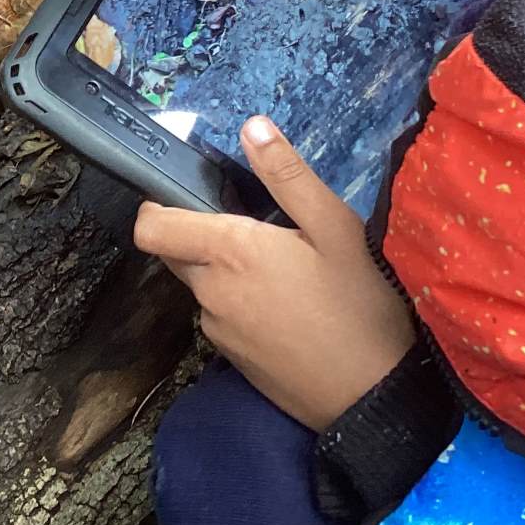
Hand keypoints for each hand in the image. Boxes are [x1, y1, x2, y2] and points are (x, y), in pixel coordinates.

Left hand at [134, 116, 413, 430]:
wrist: (373, 398)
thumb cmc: (359, 305)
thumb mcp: (336, 228)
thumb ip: (287, 176)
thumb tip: (252, 126)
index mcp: (228, 252)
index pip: (150, 228)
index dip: (157, 208)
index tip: (190, 198)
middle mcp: (210, 292)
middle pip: (175, 253)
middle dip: (200, 235)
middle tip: (260, 232)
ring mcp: (218, 331)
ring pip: (201, 286)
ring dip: (224, 273)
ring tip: (284, 273)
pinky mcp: (231, 360)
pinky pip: (220, 317)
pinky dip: (239, 305)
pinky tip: (286, 309)